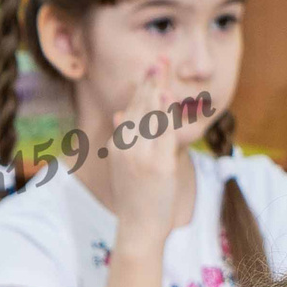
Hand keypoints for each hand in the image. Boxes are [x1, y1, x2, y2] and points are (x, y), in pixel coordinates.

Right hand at [107, 61, 182, 249]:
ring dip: (157, 89)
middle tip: (160, 59)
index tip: (150, 69)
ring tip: (162, 67)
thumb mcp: (123, 167)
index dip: (141, 88)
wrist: (138, 228)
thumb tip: (120, 114)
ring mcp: (142, 156)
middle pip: (140, 108)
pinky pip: (164, 133)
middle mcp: (127, 147)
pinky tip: (167, 96)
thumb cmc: (135, 200)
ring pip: (151, 116)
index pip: (131, 110)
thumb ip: (123, 140)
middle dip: (150, 82)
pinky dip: (165, 113)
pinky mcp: (158, 165)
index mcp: (119, 146)